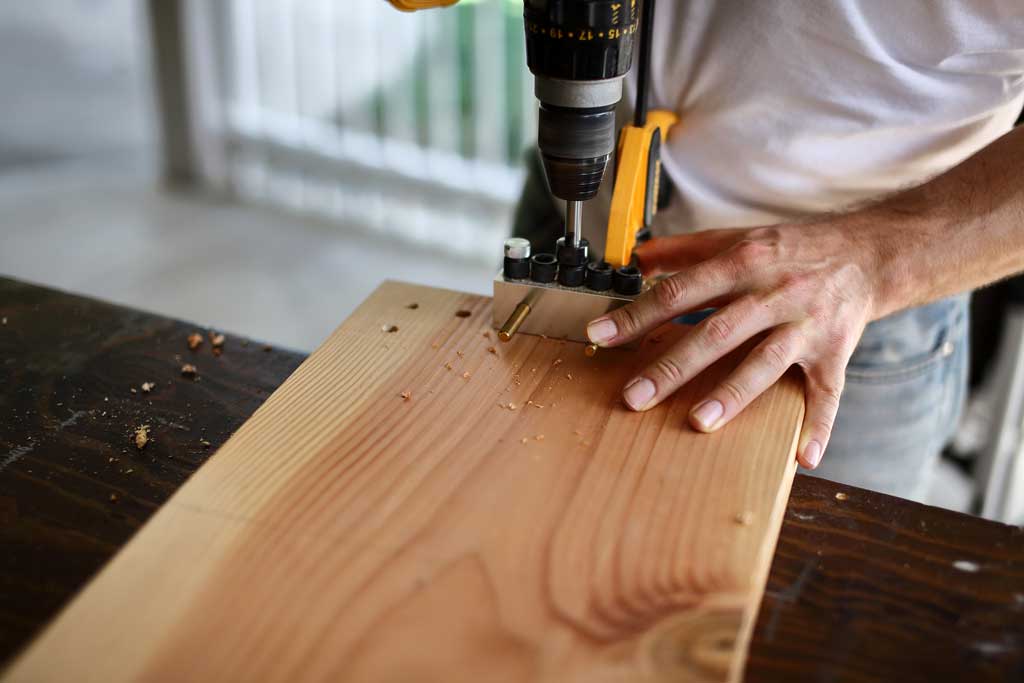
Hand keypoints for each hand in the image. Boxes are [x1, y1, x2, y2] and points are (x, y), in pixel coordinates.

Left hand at [586, 220, 882, 469]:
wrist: (868, 252)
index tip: (599, 335)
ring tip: (699, 422)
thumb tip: (635, 258)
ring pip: (765, 362)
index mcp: (743, 263)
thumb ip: (684, 249)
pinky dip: (818, 426)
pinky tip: (802, 458)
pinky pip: (827, 394)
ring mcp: (805, 325)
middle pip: (717, 332)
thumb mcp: (737, 237)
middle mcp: (773, 293)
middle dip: (673, 366)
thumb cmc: (792, 249)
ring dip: (733, 393)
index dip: (637, 314)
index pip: (680, 291)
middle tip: (634, 396)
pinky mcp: (835, 353)